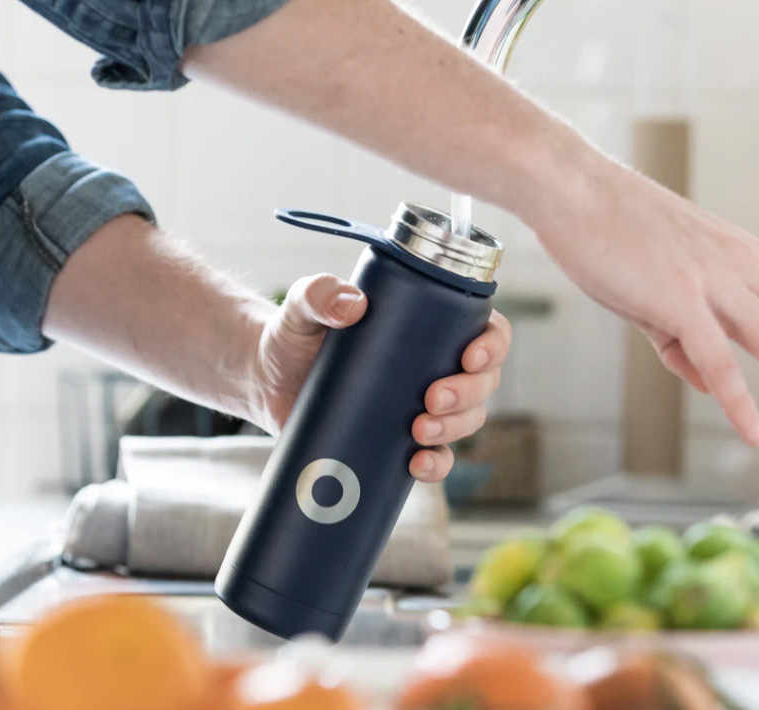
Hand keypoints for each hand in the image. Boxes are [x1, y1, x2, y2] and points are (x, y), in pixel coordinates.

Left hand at [247, 273, 511, 481]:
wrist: (265, 380)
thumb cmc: (292, 334)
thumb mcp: (301, 307)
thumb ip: (318, 294)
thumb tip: (351, 304)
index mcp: (430, 326)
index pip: (486, 329)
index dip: (493, 345)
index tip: (469, 356)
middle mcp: (435, 366)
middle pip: (484, 382)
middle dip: (469, 394)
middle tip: (431, 398)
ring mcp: (421, 407)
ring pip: (467, 421)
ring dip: (455, 428)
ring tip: (418, 431)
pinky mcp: (399, 441)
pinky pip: (436, 458)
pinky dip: (436, 466)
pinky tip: (416, 465)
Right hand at [532, 159, 758, 445]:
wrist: (574, 188)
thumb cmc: (612, 229)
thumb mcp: (660, 289)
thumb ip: (685, 340)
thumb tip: (706, 382)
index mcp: (745, 260)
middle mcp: (743, 269)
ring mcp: (713, 283)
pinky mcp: (676, 299)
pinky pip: (715, 359)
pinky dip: (737, 399)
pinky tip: (755, 433)